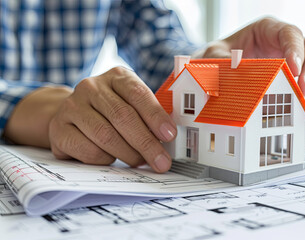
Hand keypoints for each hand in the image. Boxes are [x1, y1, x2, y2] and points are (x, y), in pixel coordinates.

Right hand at [4, 67, 176, 172]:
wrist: (74, 115)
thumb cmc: (111, 112)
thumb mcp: (131, 104)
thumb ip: (148, 117)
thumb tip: (168, 140)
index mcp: (116, 77)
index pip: (138, 94)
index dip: (155, 116)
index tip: (170, 135)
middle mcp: (91, 87)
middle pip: (122, 116)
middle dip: (146, 143)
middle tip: (161, 162)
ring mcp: (72, 107)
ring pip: (105, 135)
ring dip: (128, 154)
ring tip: (139, 162)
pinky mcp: (58, 130)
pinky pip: (88, 150)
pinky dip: (106, 159)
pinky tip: (112, 158)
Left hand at [193, 17, 304, 98]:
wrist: (218, 70)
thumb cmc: (218, 57)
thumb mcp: (213, 56)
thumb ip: (220, 60)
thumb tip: (230, 71)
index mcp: (266, 29)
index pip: (290, 33)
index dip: (296, 50)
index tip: (293, 69)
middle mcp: (283, 41)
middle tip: (302, 90)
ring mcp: (292, 57)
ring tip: (303, 99)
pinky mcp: (295, 74)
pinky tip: (300, 101)